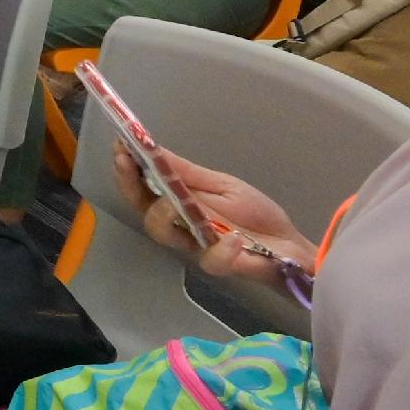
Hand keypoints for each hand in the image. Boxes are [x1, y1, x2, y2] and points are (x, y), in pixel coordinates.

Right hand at [109, 142, 307, 283]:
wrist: (289, 246)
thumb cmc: (256, 216)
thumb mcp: (222, 185)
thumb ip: (188, 173)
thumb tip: (152, 148)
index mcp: (177, 202)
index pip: (142, 186)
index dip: (127, 167)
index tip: (120, 145)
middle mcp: (179, 224)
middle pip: (142, 208)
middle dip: (130, 184)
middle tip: (128, 161)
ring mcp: (196, 245)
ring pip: (164, 233)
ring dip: (164, 214)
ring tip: (175, 202)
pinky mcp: (220, 264)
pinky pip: (210, 260)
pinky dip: (221, 249)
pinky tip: (233, 238)